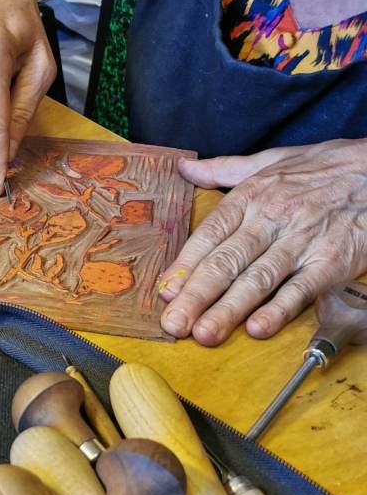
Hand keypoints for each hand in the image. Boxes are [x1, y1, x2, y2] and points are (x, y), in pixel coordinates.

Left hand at [158, 138, 366, 344]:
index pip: (210, 235)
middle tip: (173, 325)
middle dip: (196, 296)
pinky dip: (279, 309)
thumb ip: (224, 169)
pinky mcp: (331, 260)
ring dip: (229, 309)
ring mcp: (301, 241)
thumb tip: (184, 168)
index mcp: (252, 196)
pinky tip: (258, 329)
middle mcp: (272, 218)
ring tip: (204, 335)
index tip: (164, 293)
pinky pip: (301, 288)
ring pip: (258, 279)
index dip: (185, 265)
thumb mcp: (271, 160)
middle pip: (227, 262)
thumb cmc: (323, 168)